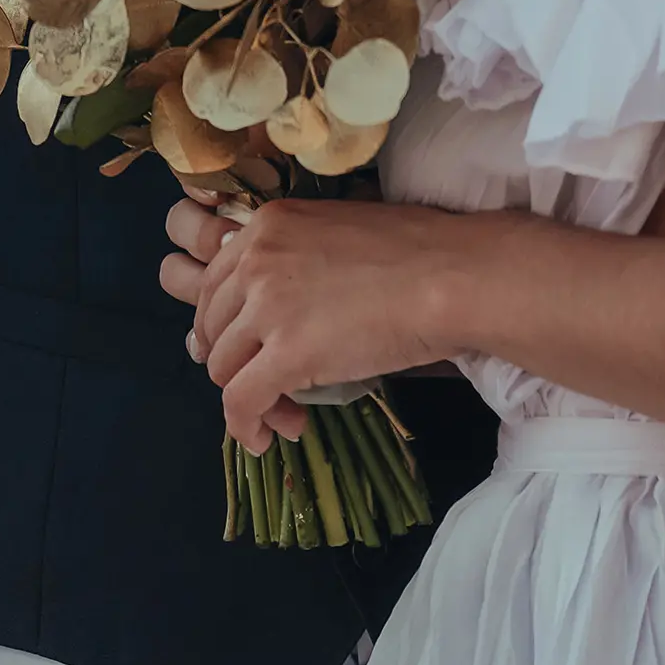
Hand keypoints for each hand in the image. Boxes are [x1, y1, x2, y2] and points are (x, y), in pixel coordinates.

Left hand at [162, 194, 456, 453]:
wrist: (452, 276)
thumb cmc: (418, 251)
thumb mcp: (338, 229)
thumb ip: (300, 256)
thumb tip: (291, 302)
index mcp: (266, 225)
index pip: (216, 284)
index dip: (229, 326)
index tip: (250, 350)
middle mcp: (254, 260)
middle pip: (212, 327)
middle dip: (234, 363)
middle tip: (269, 385)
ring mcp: (266, 307)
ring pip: (222, 368)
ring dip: (248, 398)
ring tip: (285, 414)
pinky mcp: (285, 354)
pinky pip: (240, 401)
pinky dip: (245, 426)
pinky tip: (265, 439)